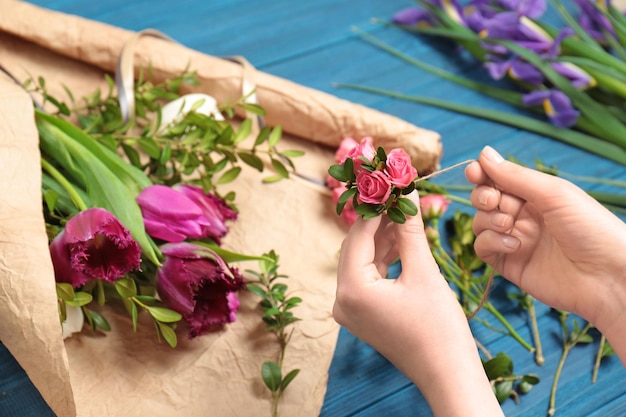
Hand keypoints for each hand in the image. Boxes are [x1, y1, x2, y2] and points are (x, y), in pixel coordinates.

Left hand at [333, 192, 502, 416]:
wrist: (447, 374)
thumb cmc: (438, 328)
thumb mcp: (424, 272)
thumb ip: (410, 231)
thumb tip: (407, 194)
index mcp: (351, 289)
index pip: (358, 235)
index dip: (375, 207)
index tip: (389, 183)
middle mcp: (342, 300)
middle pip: (356, 246)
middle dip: (378, 220)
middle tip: (398, 194)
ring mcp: (350, 309)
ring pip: (362, 260)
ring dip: (382, 238)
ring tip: (405, 213)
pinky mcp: (363, 314)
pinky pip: (368, 276)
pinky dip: (383, 258)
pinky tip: (402, 239)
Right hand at [466, 146, 625, 360]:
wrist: (608, 277)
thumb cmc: (592, 229)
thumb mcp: (554, 194)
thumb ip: (515, 176)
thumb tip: (484, 153)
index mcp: (537, 195)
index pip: (499, 180)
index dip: (483, 174)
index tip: (473, 171)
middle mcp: (523, 216)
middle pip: (485, 200)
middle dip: (483, 196)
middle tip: (493, 200)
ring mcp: (515, 240)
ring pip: (481, 223)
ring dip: (488, 220)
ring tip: (508, 224)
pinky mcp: (509, 264)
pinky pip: (483, 248)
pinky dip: (491, 242)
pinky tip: (513, 245)